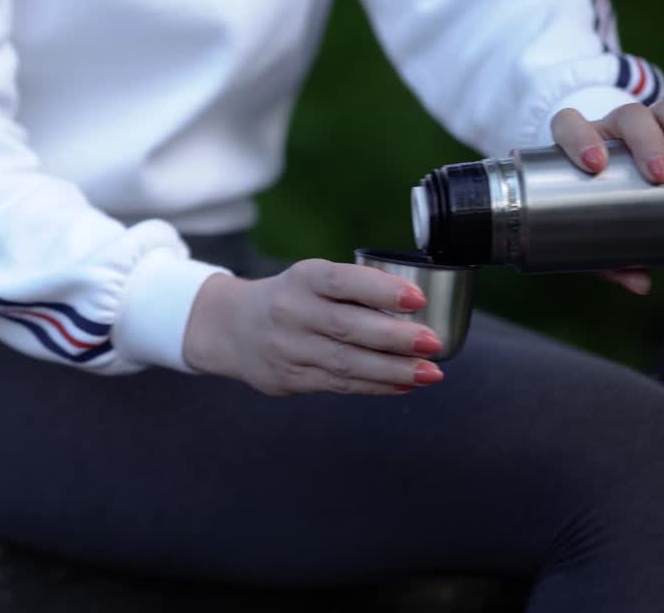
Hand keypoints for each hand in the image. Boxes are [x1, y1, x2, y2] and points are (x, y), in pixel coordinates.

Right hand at [182, 260, 444, 395]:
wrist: (230, 328)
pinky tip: (405, 384)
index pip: (342, 281)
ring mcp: (289, 349)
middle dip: (395, 338)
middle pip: (347, 327)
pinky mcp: (291, 379)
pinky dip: (376, 385)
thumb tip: (417, 308)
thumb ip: (353, 290)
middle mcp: (291, 313)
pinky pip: (340, 384)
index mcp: (302, 279)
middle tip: (433, 342)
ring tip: (430, 372)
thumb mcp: (311, 279)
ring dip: (393, 370)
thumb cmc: (290, 298)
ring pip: (346, 363)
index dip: (381, 290)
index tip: (417, 299)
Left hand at [550, 99, 663, 294]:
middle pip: (629, 117)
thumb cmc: (599, 208)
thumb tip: (641, 285)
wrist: (617, 180)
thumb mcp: (596, 231)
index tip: (596, 165)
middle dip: (645, 142)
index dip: (579, 138)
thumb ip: (610, 258)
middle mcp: (615, 128)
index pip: (569, 125)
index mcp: (581, 145)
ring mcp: (651, 122)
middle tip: (659, 174)